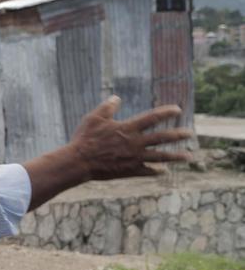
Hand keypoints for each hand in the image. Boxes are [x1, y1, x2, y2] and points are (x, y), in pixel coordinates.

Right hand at [71, 96, 191, 179]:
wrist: (79, 162)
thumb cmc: (85, 138)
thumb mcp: (93, 118)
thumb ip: (107, 107)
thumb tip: (116, 98)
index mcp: (128, 128)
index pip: (152, 118)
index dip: (166, 112)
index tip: (177, 109)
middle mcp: (135, 143)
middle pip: (162, 137)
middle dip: (178, 135)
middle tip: (189, 133)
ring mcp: (134, 158)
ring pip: (160, 157)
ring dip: (175, 157)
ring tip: (188, 157)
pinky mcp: (129, 170)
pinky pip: (147, 171)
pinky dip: (156, 171)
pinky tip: (163, 171)